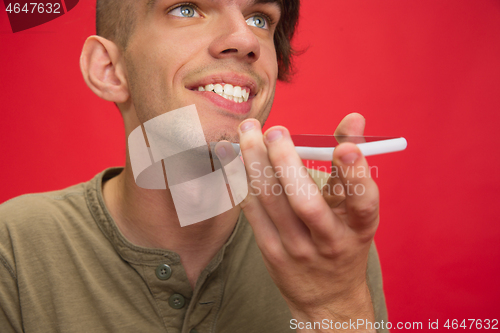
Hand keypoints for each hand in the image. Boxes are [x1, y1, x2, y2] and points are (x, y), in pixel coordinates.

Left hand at [224, 113, 378, 330]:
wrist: (328, 298)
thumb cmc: (343, 241)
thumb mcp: (356, 210)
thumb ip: (351, 162)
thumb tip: (353, 118)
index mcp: (359, 227)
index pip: (362, 202)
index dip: (356, 175)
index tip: (344, 147)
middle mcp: (330, 241)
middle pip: (306, 203)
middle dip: (287, 162)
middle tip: (275, 130)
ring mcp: (297, 249)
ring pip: (272, 203)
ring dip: (256, 162)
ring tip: (247, 131)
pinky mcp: (271, 252)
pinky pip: (253, 211)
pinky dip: (241, 180)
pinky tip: (232, 156)